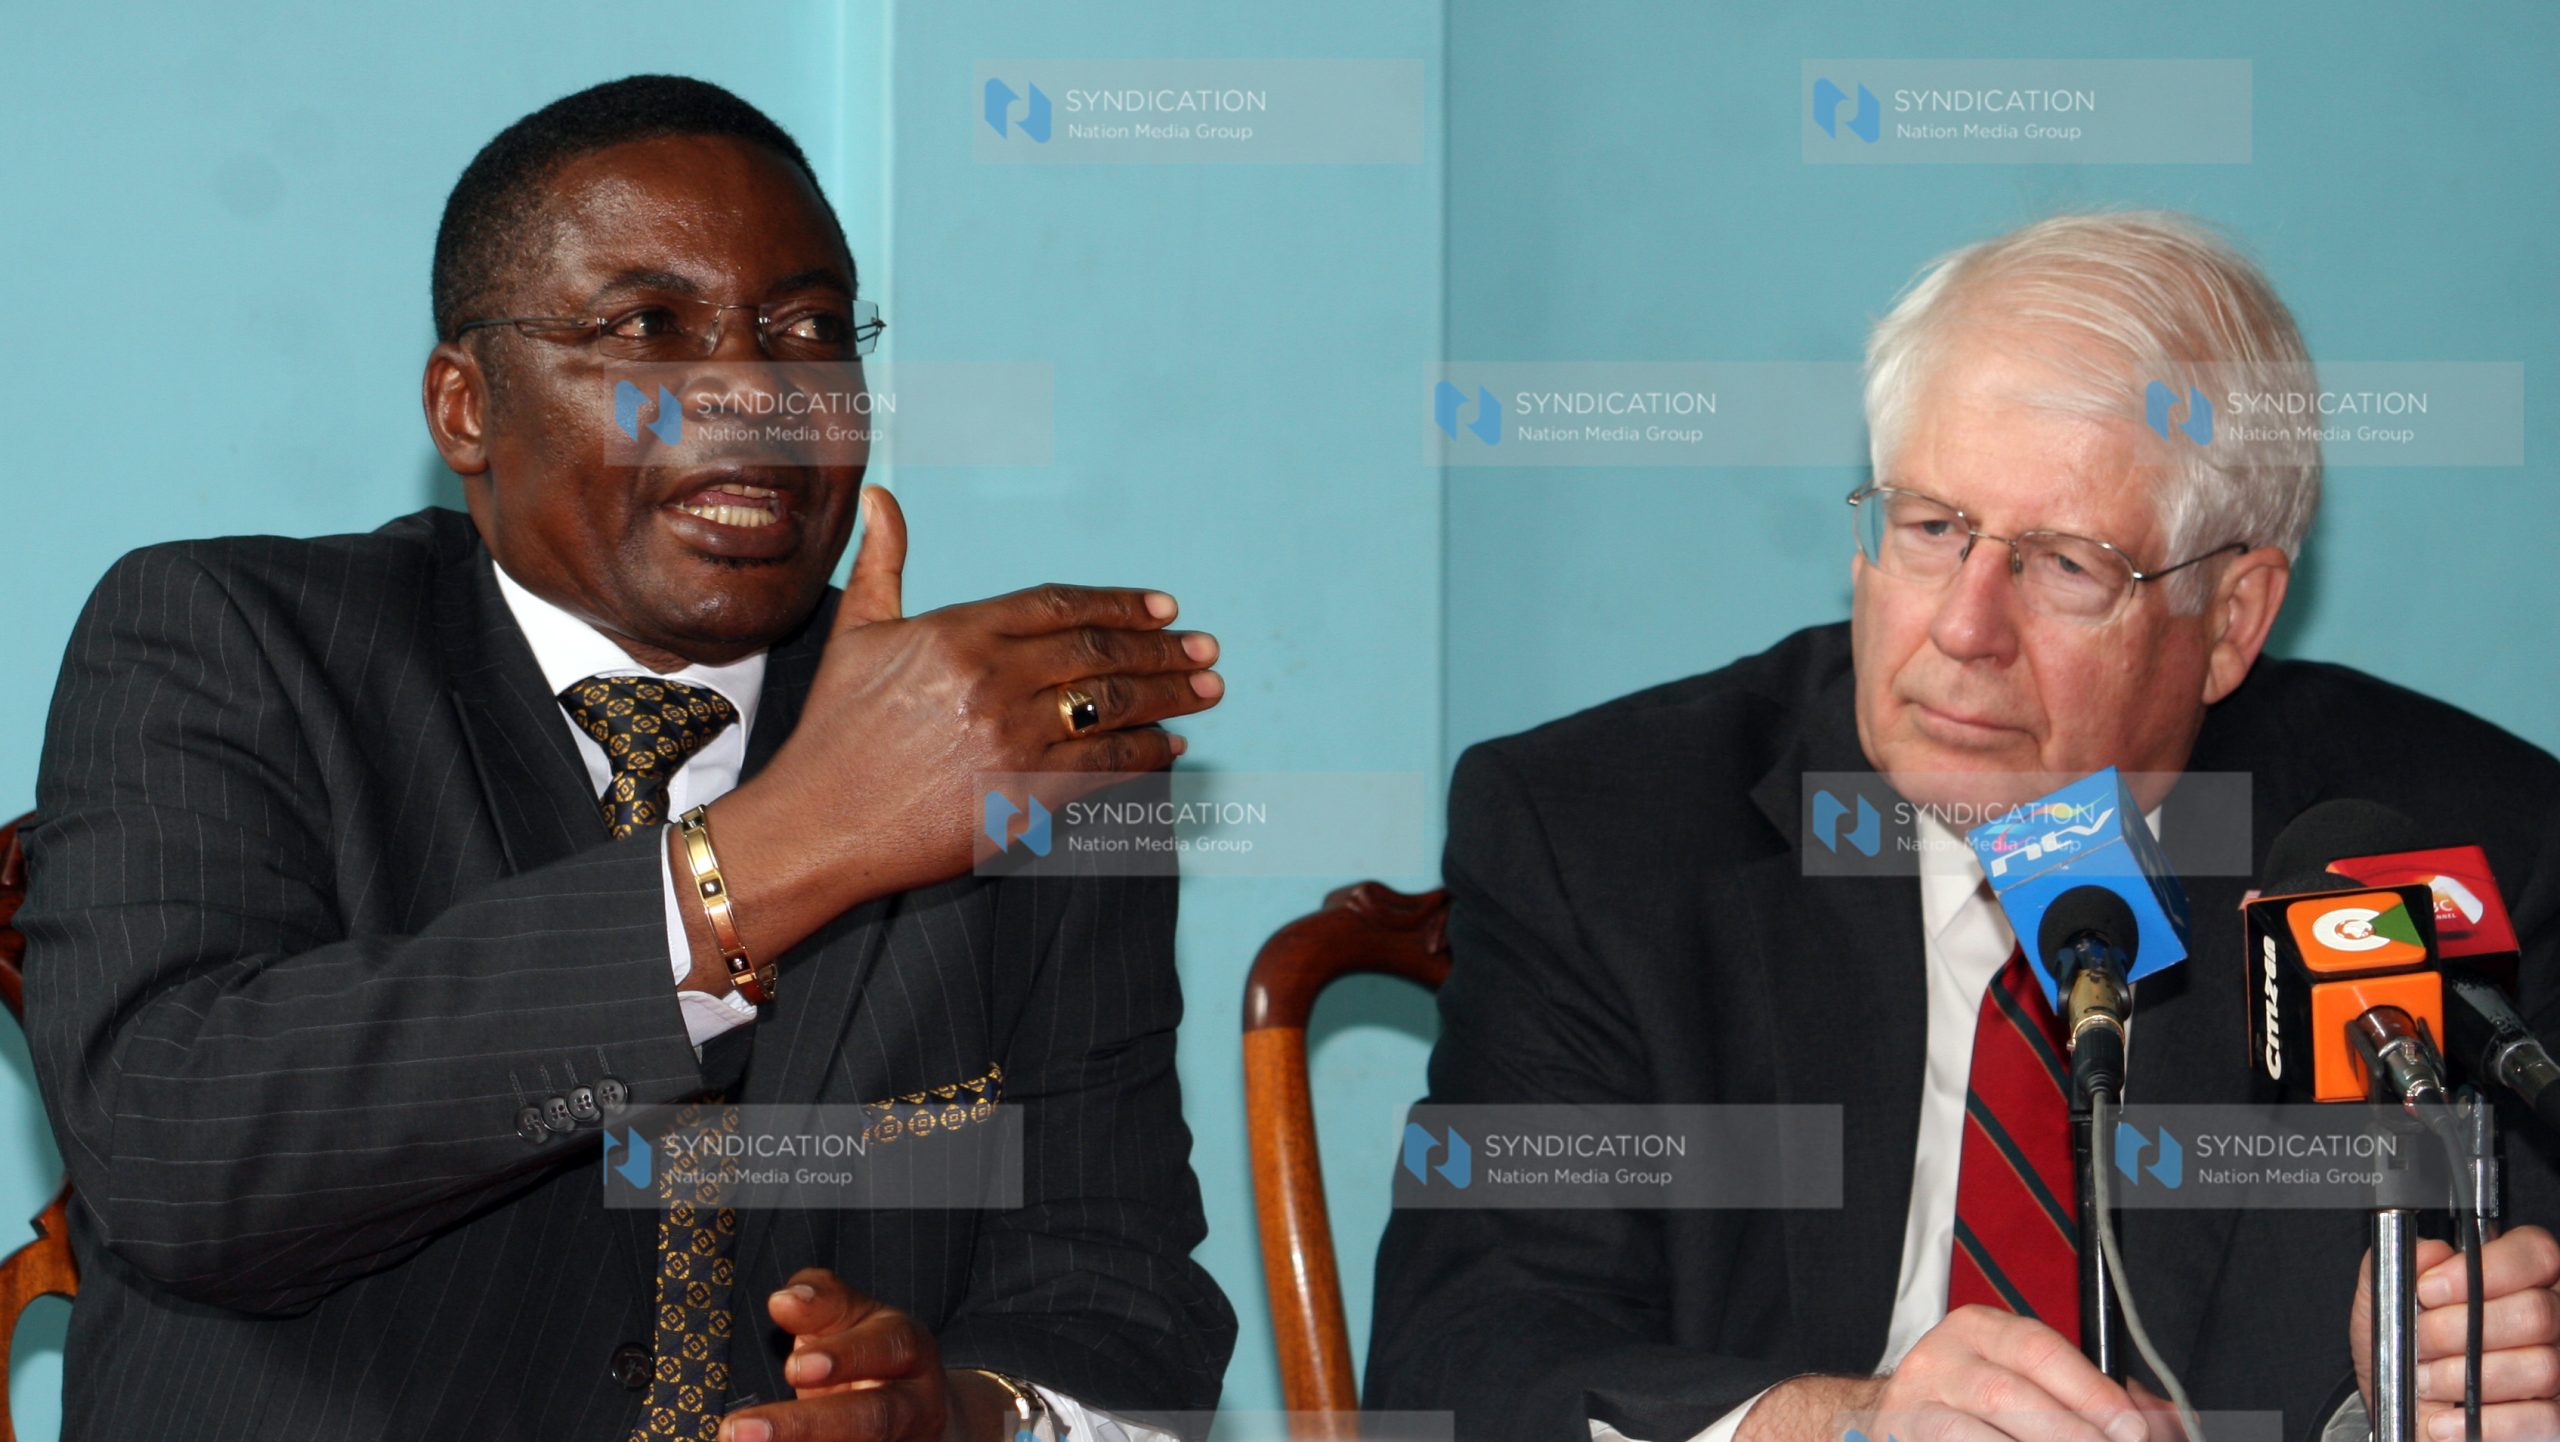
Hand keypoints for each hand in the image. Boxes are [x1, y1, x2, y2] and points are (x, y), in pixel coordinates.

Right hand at [691, 485, 1222, 974]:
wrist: (817, 824)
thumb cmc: (834, 730)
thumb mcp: (855, 633)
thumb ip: (885, 563)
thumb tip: (883, 496)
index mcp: (958, 631)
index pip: (1061, 606)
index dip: (1120, 605)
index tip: (1163, 608)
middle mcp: (991, 678)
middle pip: (1099, 653)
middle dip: (1163, 649)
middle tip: (1206, 648)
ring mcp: (1010, 738)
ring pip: (1113, 706)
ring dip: (1170, 695)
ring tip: (1209, 689)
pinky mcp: (1021, 795)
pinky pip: (1103, 767)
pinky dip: (1146, 754)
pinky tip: (1170, 746)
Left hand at [718, 1267, 1011, 1441]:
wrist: (915, 1411)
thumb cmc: (868, 1351)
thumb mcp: (853, 1317)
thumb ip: (819, 1303)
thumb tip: (784, 1301)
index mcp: (907, 1348)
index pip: (886, 1345)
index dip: (843, 1356)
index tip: (794, 1366)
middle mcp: (914, 1402)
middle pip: (872, 1417)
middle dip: (805, 1424)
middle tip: (741, 1430)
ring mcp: (903, 1440)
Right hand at [1737, 1307, 2163, 1441]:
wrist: (1896, 1426)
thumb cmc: (1982, 1406)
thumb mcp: (2035, 1384)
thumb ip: (2097, 1398)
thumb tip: (2163, 1419)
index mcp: (1977, 1332)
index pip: (2035, 1349)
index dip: (2089, 1391)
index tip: (2131, 1428)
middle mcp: (1935, 1362)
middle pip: (2004, 1395)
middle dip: (2066, 1433)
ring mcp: (1909, 1409)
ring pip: (1966, 1433)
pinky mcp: (1894, 1441)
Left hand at [2351, 1226, 2559, 1441]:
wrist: (2402, 1410)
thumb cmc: (2406, 1350)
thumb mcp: (2386, 1299)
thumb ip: (2403, 1265)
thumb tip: (2430, 1252)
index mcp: (2519, 1279)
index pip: (2534, 1253)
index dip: (2485, 1269)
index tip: (2428, 1290)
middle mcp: (2551, 1320)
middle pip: (2537, 1313)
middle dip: (2459, 1330)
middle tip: (2418, 1341)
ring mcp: (2558, 1368)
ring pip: (2541, 1367)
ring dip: (2464, 1377)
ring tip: (2425, 1380)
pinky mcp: (2555, 1416)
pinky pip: (2542, 1418)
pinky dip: (2486, 1422)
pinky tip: (2443, 1421)